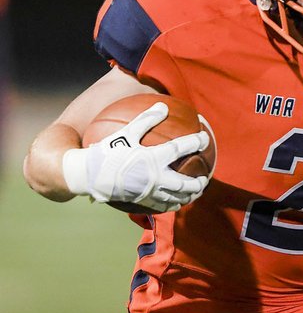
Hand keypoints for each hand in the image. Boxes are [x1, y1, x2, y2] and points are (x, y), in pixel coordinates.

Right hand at [62, 102, 209, 211]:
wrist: (87, 175)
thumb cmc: (106, 151)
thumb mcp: (126, 132)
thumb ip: (146, 120)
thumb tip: (163, 106)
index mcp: (152, 158)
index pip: (180, 149)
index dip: (195, 142)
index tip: (205, 138)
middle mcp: (154, 177)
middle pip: (184, 183)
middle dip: (198, 182)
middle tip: (205, 177)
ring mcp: (149, 192)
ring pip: (176, 198)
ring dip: (189, 196)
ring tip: (195, 193)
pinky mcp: (141, 201)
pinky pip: (162, 207)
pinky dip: (173, 205)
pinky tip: (176, 203)